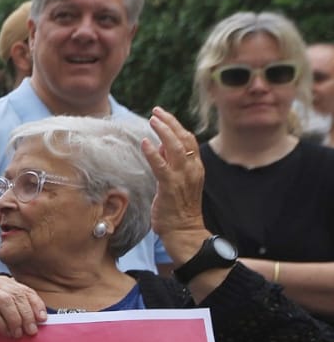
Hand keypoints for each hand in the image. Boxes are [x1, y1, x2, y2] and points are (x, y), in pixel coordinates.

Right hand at [0, 273, 46, 338]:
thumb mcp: (3, 310)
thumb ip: (18, 310)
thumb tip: (39, 320)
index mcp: (4, 282)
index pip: (25, 290)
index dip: (36, 304)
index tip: (42, 319)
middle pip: (16, 295)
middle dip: (27, 315)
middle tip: (31, 331)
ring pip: (5, 302)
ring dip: (15, 319)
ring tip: (18, 333)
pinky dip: (1, 324)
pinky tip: (5, 332)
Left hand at [141, 107, 208, 259]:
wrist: (183, 231)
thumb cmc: (177, 208)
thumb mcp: (175, 181)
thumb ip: (170, 163)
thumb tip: (161, 146)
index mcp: (195, 167)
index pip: (188, 140)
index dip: (176, 125)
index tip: (163, 114)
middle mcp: (192, 169)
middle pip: (184, 139)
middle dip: (170, 122)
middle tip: (156, 111)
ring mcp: (183, 178)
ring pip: (176, 148)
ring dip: (163, 131)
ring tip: (152, 120)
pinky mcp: (170, 187)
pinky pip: (162, 166)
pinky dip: (154, 153)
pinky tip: (145, 142)